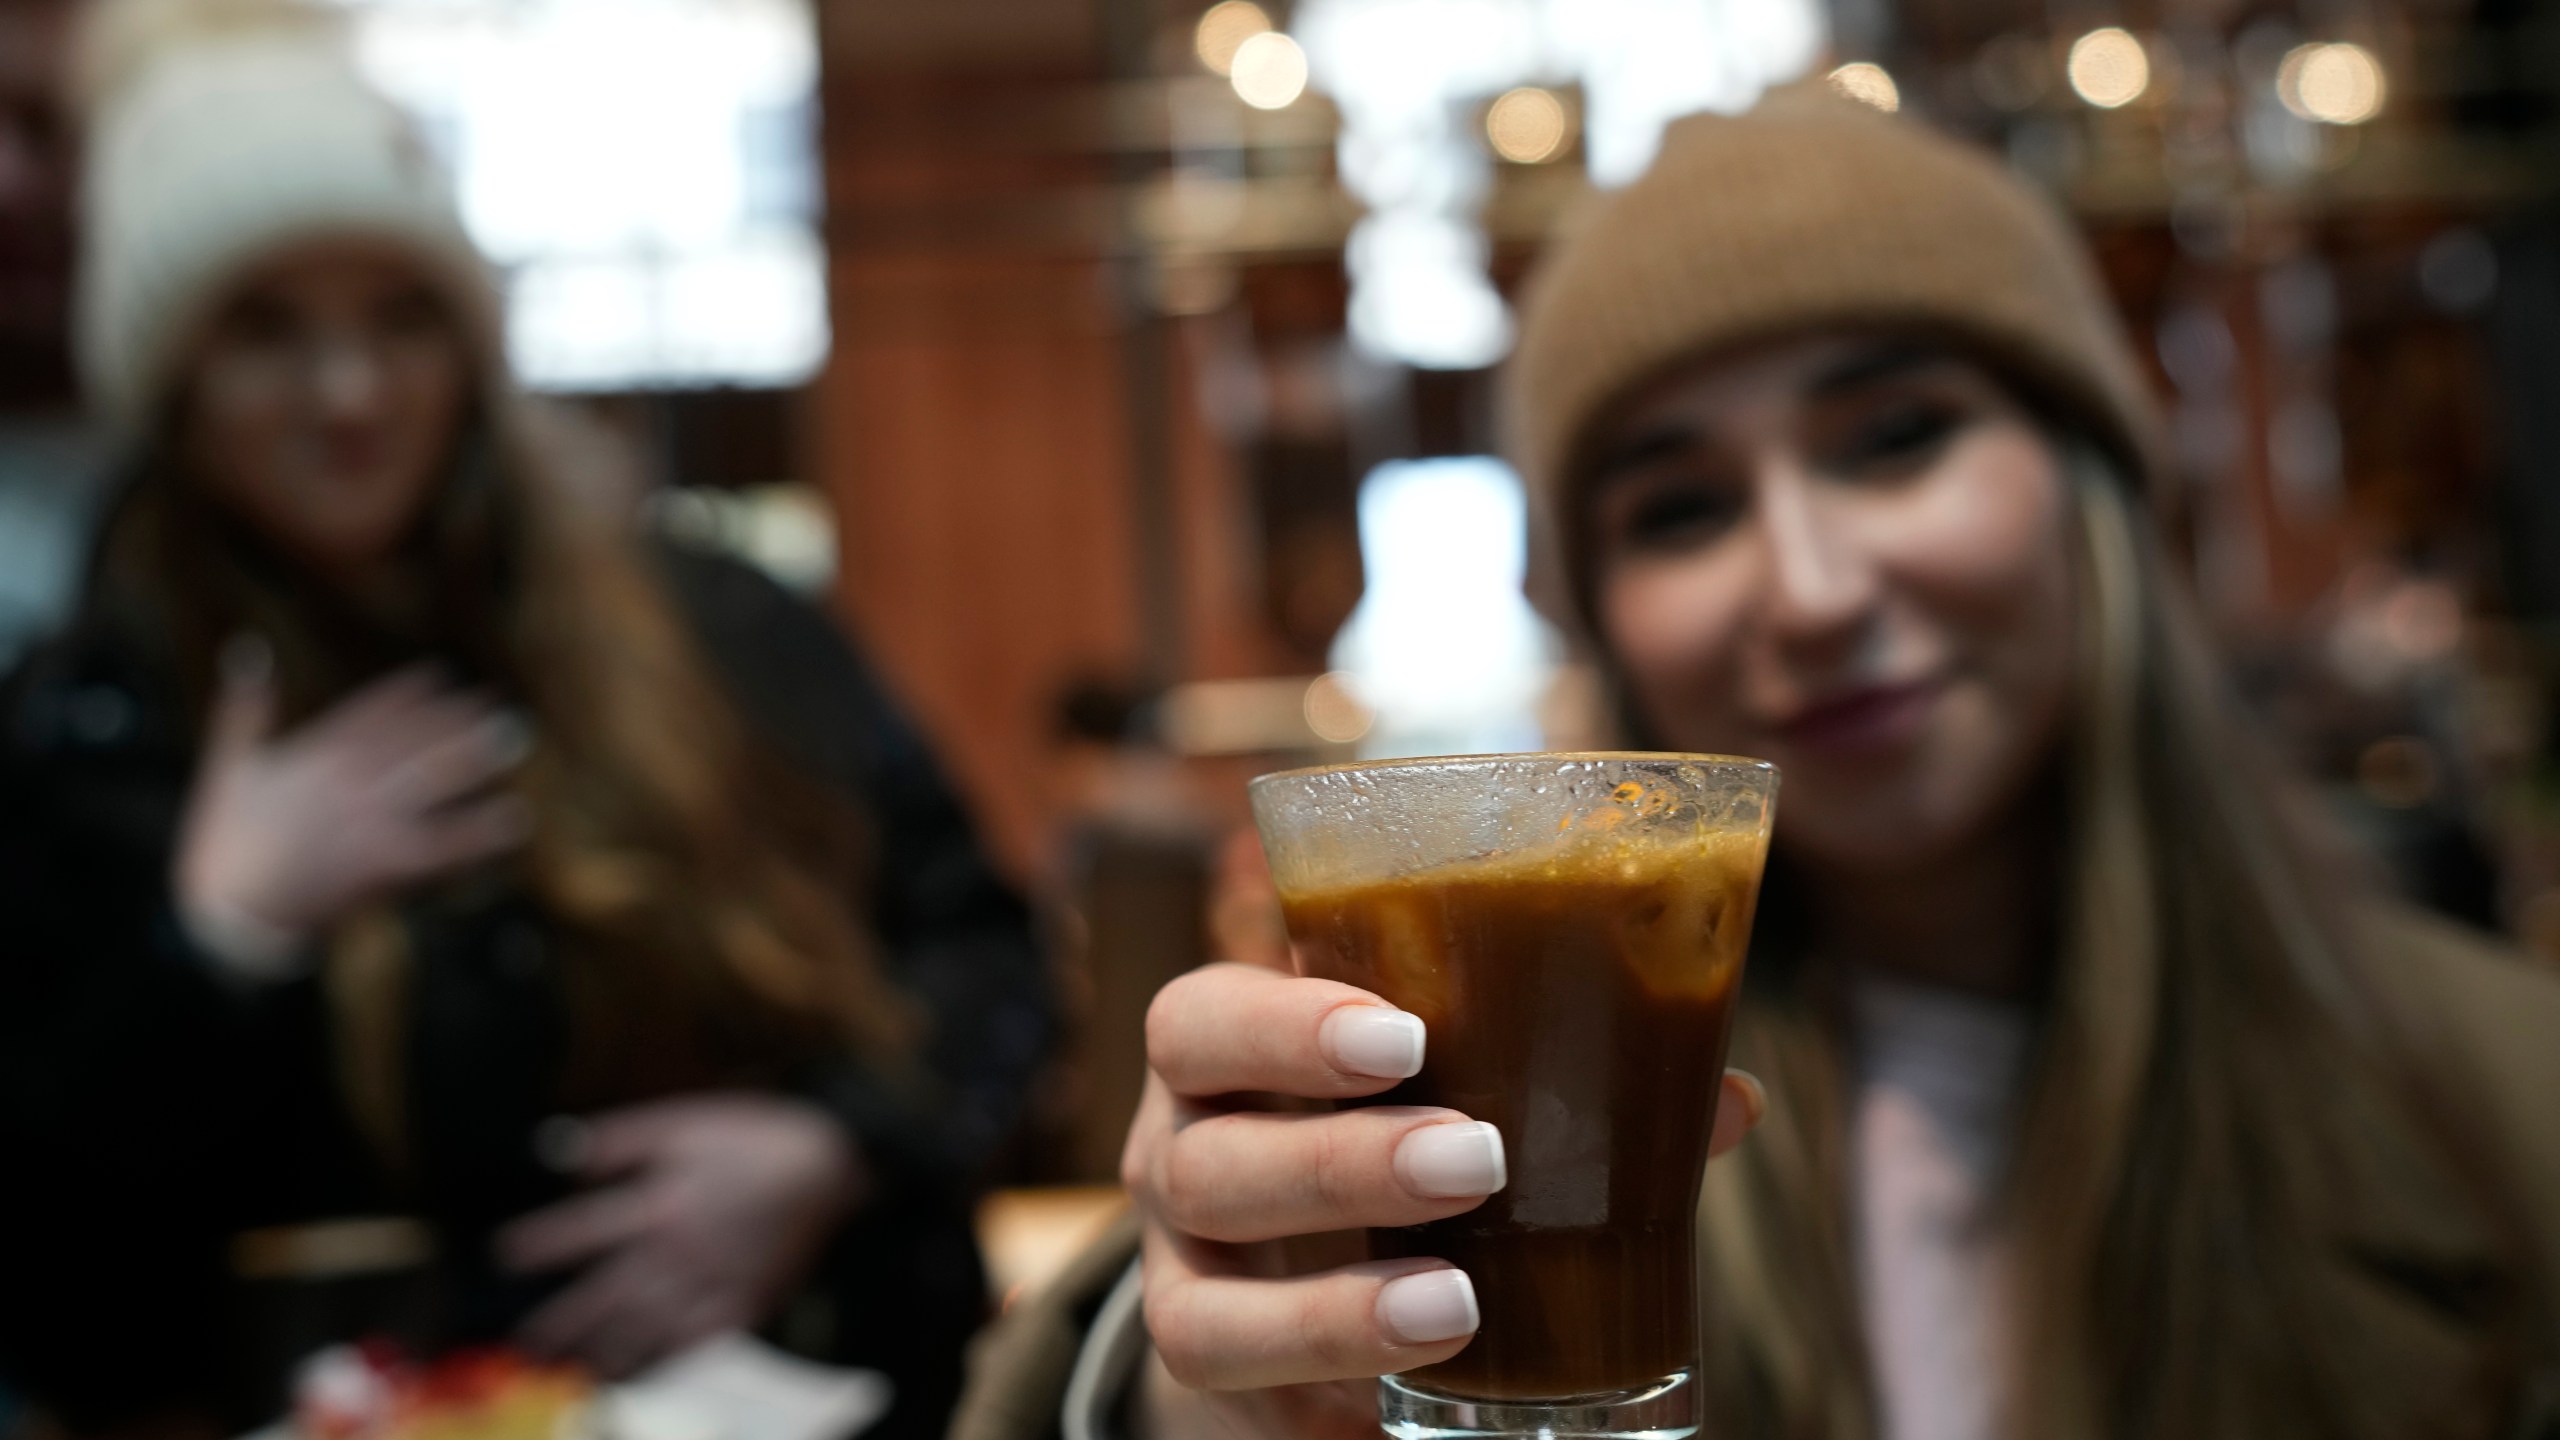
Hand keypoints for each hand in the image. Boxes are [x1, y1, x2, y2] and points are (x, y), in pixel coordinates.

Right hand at [172, 641, 530, 970]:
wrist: (225, 915)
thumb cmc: (227, 840)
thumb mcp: (231, 763)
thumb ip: (248, 706)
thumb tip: (249, 647)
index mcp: (313, 757)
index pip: (369, 715)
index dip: (407, 694)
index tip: (442, 674)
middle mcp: (345, 783)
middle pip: (411, 741)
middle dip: (456, 719)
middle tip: (500, 700)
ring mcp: (366, 822)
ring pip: (431, 782)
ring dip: (475, 759)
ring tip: (517, 738)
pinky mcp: (379, 864)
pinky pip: (442, 845)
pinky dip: (479, 832)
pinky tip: (516, 820)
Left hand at [497, 1093, 864, 1378]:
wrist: (828, 1164)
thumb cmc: (752, 1138)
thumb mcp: (681, 1122)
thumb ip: (619, 1140)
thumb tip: (558, 1152)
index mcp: (656, 1204)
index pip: (583, 1230)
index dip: (540, 1244)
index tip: (504, 1257)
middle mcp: (675, 1252)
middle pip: (606, 1297)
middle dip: (562, 1323)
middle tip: (528, 1346)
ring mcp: (710, 1284)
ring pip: (647, 1330)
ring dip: (607, 1352)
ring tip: (578, 1371)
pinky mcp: (745, 1304)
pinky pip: (700, 1347)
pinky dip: (673, 1366)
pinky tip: (653, 1380)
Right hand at [1123, 954, 1765, 1439]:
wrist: (1295, 1262)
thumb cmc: (1388, 1128)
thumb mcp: (1446, 1083)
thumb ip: (1560, 1078)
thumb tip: (1725, 1099)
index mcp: (1221, 1054)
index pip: (1201, 1020)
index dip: (1287, 1028)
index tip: (1408, 1035)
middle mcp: (1175, 1156)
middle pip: (1204, 1161)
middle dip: (1339, 1164)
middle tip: (1476, 1159)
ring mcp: (1182, 1275)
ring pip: (1202, 1306)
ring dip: (1335, 1309)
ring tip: (1460, 1305)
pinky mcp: (1209, 1373)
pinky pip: (1234, 1399)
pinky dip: (1328, 1389)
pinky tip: (1423, 1382)